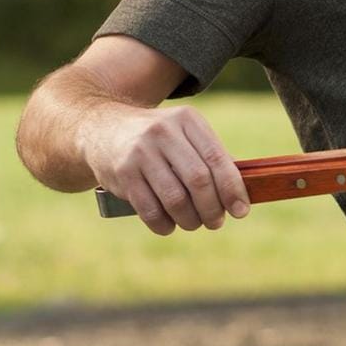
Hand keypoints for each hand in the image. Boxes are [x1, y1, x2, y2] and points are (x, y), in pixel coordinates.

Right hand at [80, 104, 248, 235]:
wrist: (104, 129)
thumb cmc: (159, 139)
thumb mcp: (185, 133)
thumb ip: (210, 157)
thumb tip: (241, 194)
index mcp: (187, 120)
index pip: (217, 158)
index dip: (232, 188)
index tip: (241, 210)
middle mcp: (164, 132)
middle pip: (198, 180)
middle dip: (212, 208)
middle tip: (216, 222)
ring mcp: (140, 152)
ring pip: (175, 198)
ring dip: (190, 219)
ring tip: (194, 224)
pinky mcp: (122, 173)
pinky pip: (149, 209)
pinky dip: (164, 224)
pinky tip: (170, 226)